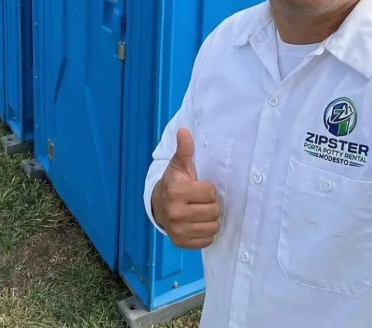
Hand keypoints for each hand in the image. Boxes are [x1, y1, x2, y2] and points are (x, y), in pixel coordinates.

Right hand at [151, 128, 220, 248]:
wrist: (157, 205)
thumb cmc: (173, 183)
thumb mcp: (178, 165)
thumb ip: (184, 150)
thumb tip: (184, 130)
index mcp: (176, 191)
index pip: (210, 193)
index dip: (207, 189)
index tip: (197, 188)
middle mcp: (175, 212)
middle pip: (214, 211)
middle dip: (210, 205)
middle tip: (199, 201)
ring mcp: (177, 230)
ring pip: (213, 227)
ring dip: (209, 220)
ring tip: (199, 212)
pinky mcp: (180, 243)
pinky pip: (207, 240)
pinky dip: (205, 233)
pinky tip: (195, 224)